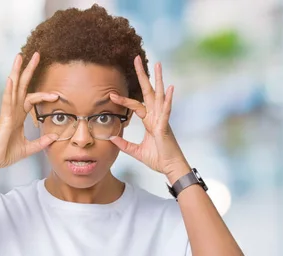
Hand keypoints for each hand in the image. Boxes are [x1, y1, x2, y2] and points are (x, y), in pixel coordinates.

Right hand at [0, 53, 58, 171]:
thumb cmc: (5, 154)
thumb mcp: (28, 148)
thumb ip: (41, 143)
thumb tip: (55, 138)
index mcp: (17, 116)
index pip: (31, 99)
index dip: (43, 95)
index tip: (57, 95)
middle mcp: (12, 110)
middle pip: (22, 86)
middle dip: (28, 70)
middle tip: (37, 54)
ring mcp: (7, 113)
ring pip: (13, 88)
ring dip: (17, 72)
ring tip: (20, 56)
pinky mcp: (3, 119)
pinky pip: (6, 101)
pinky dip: (8, 90)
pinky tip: (10, 78)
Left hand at [109, 56, 189, 180]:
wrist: (171, 168)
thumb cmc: (158, 159)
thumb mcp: (137, 151)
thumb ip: (125, 144)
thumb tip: (112, 138)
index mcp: (150, 121)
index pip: (135, 105)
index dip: (124, 99)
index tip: (111, 94)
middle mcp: (157, 116)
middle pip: (149, 92)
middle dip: (143, 76)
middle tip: (137, 59)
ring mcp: (162, 120)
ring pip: (159, 96)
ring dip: (158, 80)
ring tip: (157, 65)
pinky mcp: (166, 127)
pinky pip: (166, 111)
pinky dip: (168, 100)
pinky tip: (170, 88)